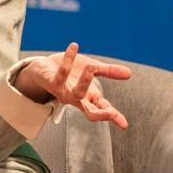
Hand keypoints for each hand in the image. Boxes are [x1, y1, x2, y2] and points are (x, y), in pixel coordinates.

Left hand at [16, 43, 130, 127]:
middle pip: (89, 113)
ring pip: (76, 94)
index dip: (114, 117)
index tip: (124, 125)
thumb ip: (108, 71)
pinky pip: (61, 74)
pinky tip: (74, 47)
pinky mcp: (51, 83)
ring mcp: (63, 92)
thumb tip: (128, 73)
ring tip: (92, 67)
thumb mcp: (92, 69)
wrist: (43, 68)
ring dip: (85, 81)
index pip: (103, 110)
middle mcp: (76, 99)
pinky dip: (68, 59)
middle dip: (100, 114)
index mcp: (88, 98)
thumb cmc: (69, 72)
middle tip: (110, 113)